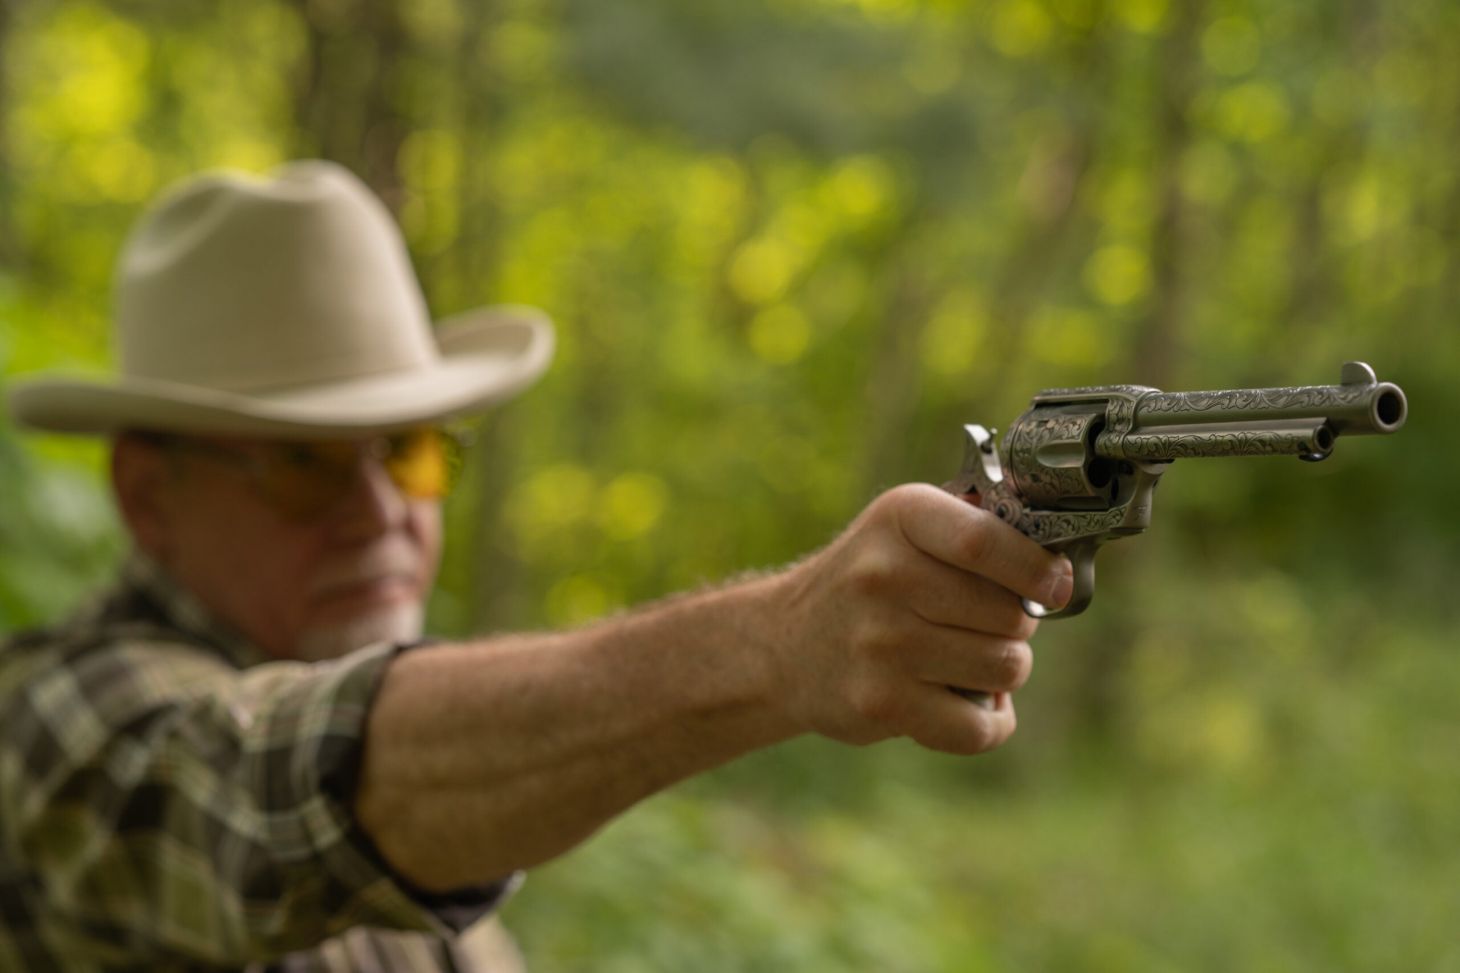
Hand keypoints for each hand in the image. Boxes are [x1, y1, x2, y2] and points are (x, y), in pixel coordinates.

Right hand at [762, 483, 1072, 754]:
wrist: (784, 644)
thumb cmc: (870, 583)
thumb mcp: (905, 529)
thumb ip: (976, 526)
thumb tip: (1062, 557)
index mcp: (901, 517)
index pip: (985, 541)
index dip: (1036, 570)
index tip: (1054, 586)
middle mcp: (884, 576)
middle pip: (1008, 615)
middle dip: (1017, 627)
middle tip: (986, 627)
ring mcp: (879, 642)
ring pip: (1004, 668)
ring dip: (1002, 671)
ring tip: (968, 661)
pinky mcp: (879, 702)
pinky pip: (977, 727)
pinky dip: (988, 722)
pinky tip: (966, 704)